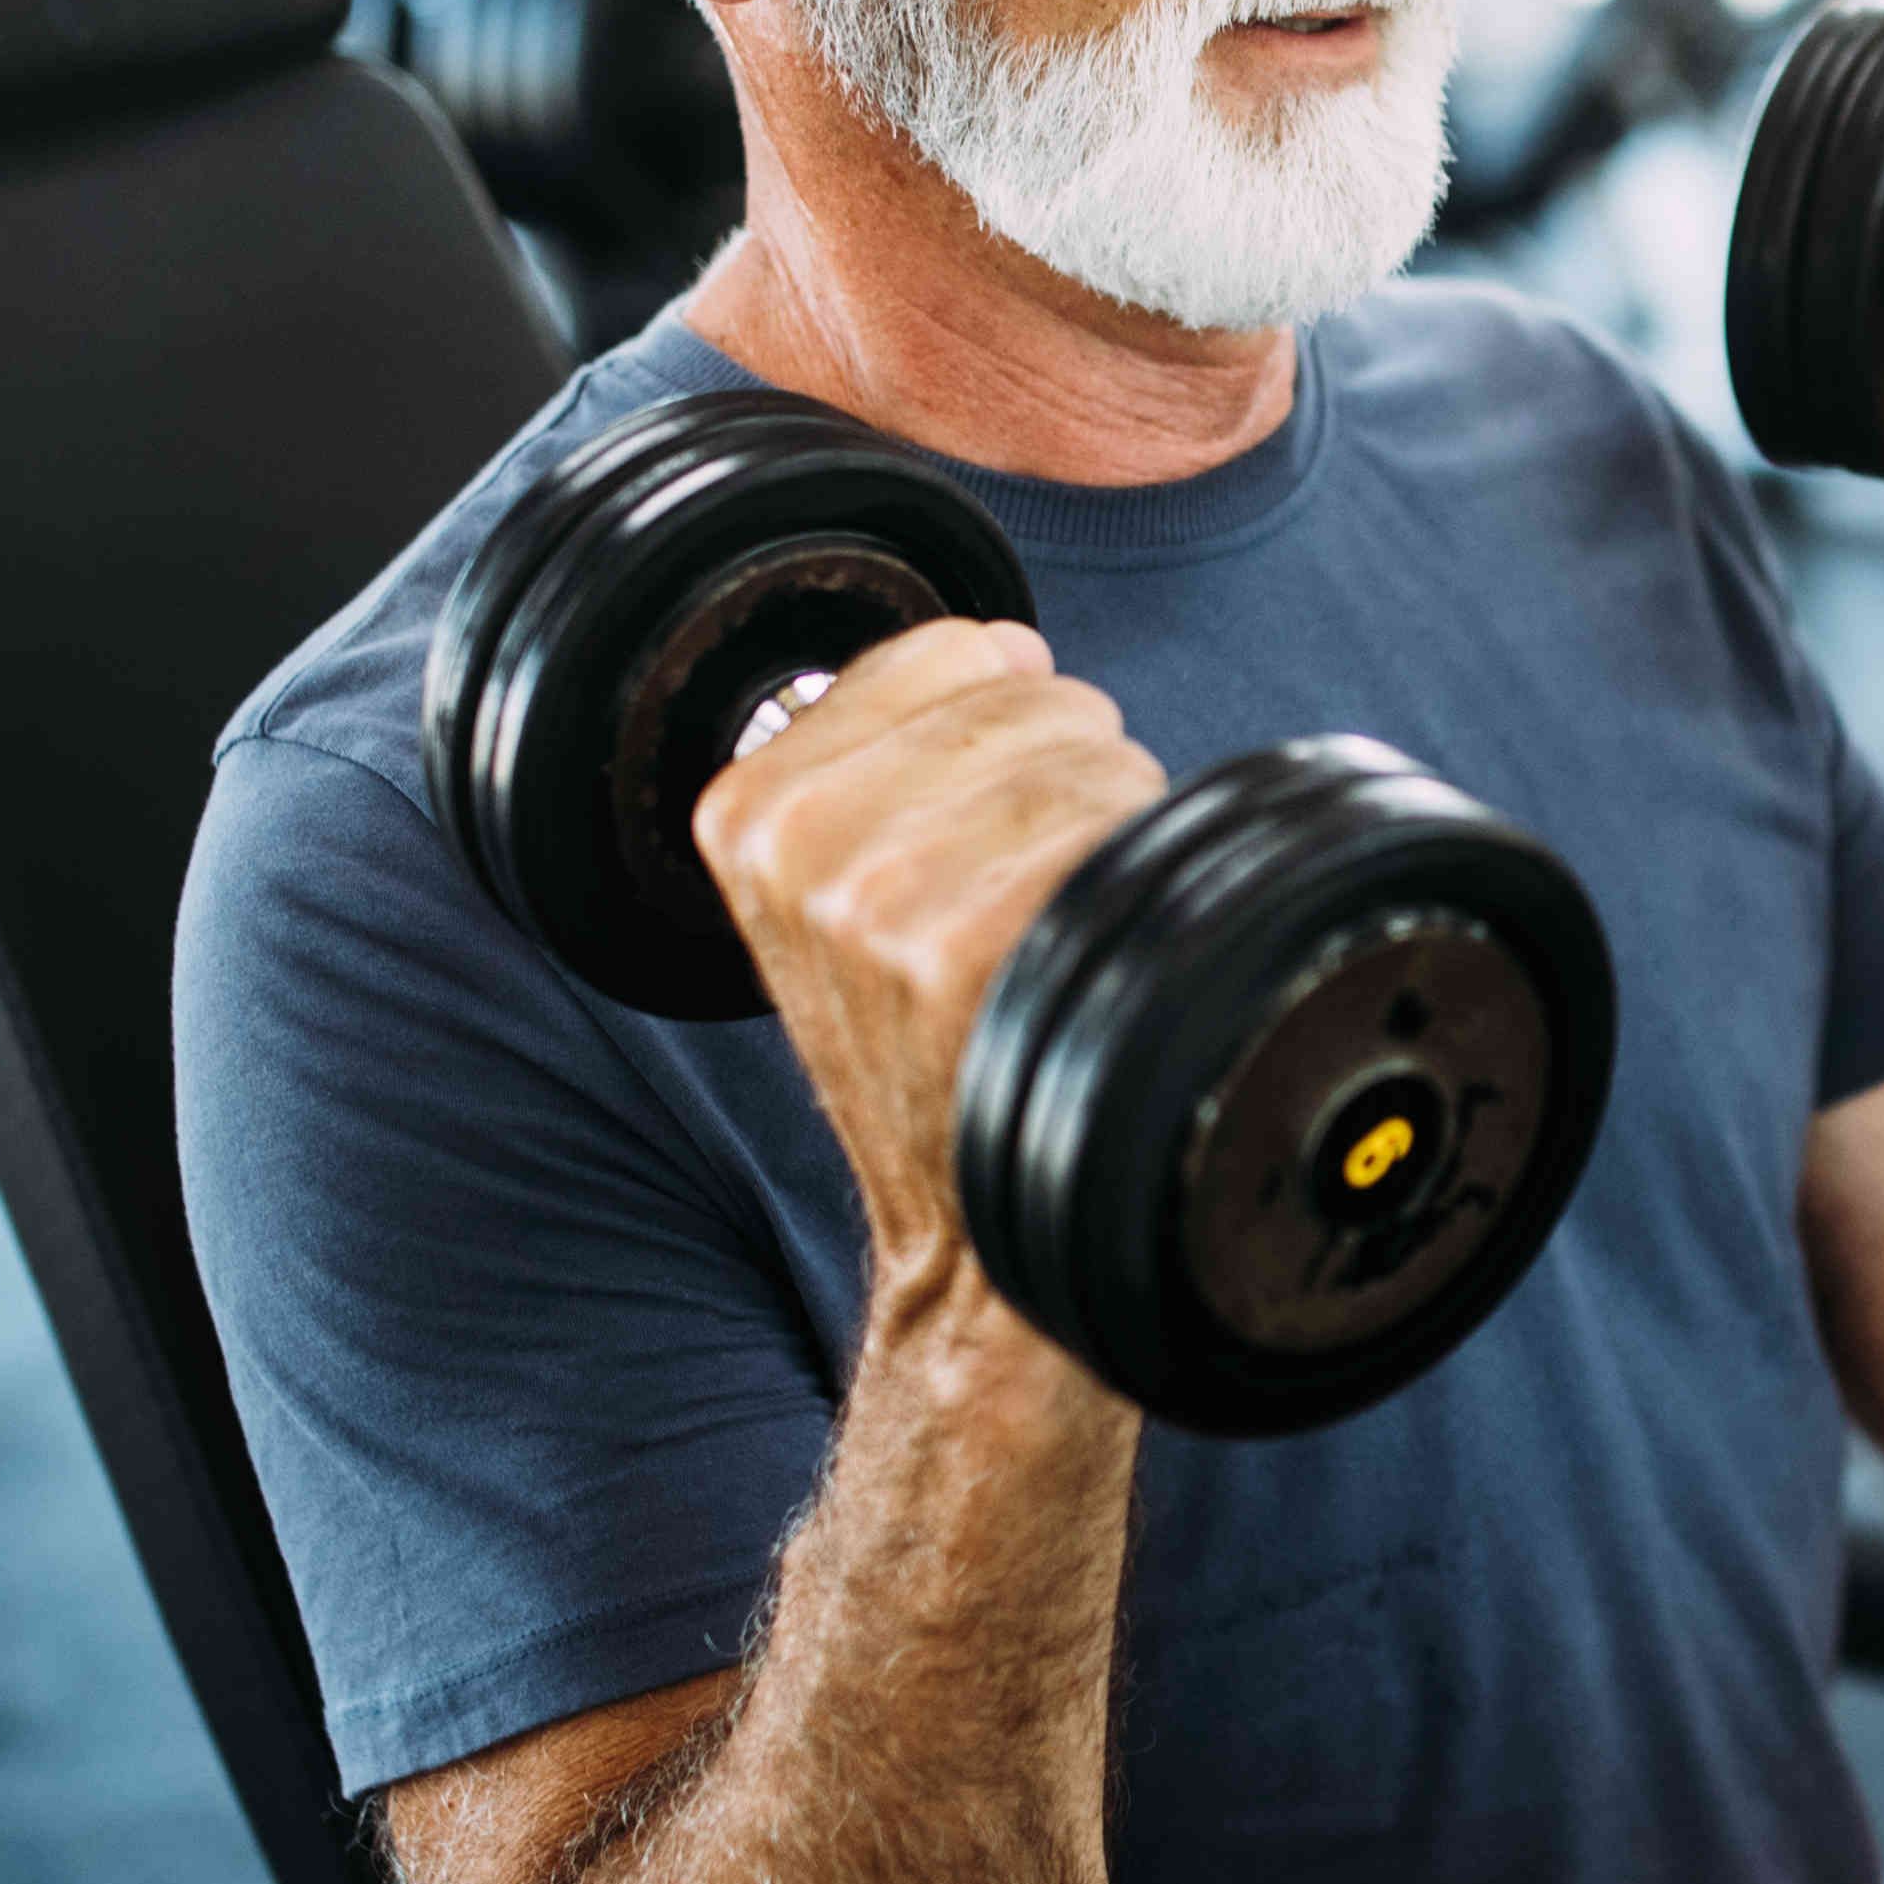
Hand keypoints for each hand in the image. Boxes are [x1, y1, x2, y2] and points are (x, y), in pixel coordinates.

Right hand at [686, 617, 1167, 1316]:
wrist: (963, 1240)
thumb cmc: (934, 1052)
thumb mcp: (843, 893)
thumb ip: (892, 748)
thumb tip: (1005, 643)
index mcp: (744, 806)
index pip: (950, 651)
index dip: (1011, 727)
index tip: (987, 831)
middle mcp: (794, 844)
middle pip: (1033, 696)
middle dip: (1073, 775)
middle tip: (1037, 902)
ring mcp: (873, 899)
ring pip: (1085, 754)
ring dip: (1116, 830)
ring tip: (1065, 933)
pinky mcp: (958, 952)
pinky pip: (1109, 828)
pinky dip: (1139, 881)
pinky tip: (1093, 962)